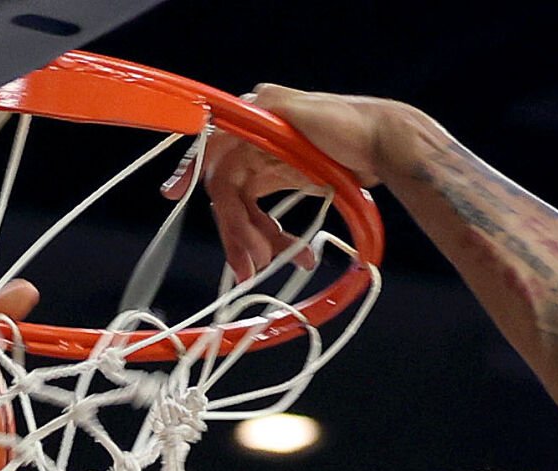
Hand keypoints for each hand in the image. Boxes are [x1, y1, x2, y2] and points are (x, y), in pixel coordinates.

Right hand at [162, 84, 394, 280]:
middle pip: (229, 193)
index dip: (190, 171)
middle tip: (249, 268)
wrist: (384, 142)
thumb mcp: (300, 114)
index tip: (173, 194)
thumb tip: (217, 124)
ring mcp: (268, 163)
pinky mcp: (283, 181)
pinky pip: (267, 215)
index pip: (213, 152)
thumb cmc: (348, 124)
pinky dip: (277, 237)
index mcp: (254, 119)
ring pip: (247, 210)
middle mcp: (255, 141)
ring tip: (280, 265)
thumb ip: (259, 117)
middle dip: (237, 231)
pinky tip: (300, 255)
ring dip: (259, 241)